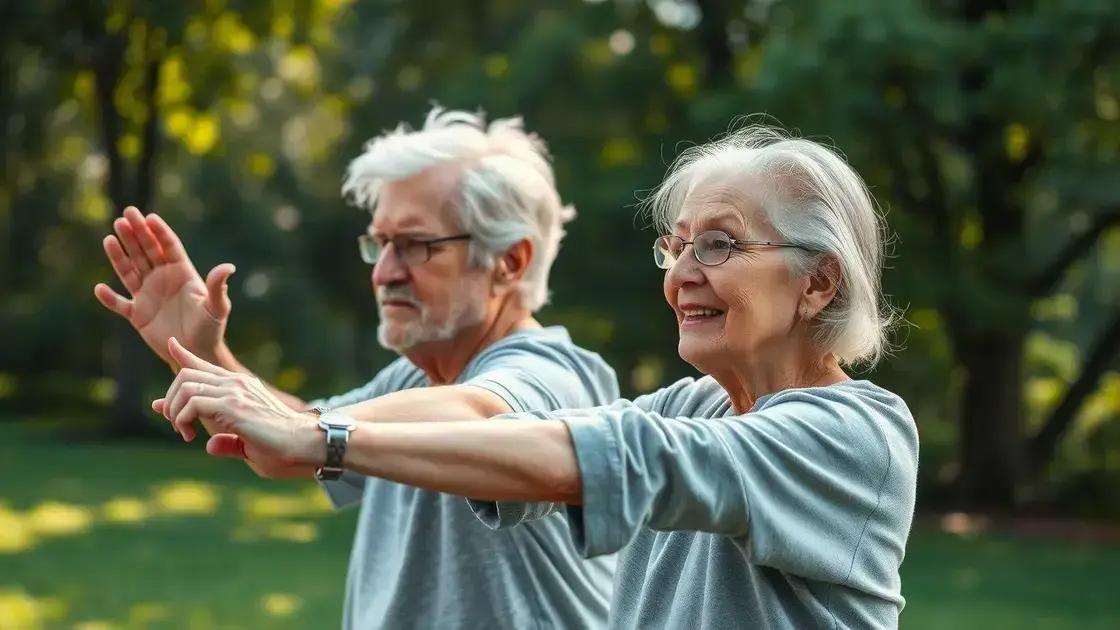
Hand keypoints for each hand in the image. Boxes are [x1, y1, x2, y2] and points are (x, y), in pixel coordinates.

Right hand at [94, 206, 235, 368]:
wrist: (198, 352)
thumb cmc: (211, 328)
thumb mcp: (217, 307)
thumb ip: (218, 286)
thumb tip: (229, 267)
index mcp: (182, 274)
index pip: (168, 247)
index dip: (159, 232)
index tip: (149, 217)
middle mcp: (163, 280)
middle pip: (146, 252)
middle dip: (136, 233)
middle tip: (125, 214)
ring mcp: (148, 296)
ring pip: (130, 270)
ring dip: (119, 255)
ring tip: (110, 238)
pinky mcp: (138, 315)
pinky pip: (120, 304)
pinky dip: (109, 298)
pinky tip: (100, 289)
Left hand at [154, 338, 321, 478]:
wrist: (305, 443)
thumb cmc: (283, 449)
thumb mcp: (248, 445)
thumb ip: (226, 442)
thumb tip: (207, 445)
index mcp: (242, 387)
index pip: (207, 365)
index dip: (185, 355)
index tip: (171, 346)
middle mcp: (237, 383)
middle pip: (187, 374)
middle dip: (170, 399)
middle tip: (177, 424)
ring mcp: (235, 392)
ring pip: (185, 385)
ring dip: (174, 410)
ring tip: (184, 432)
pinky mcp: (233, 406)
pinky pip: (192, 404)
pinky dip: (182, 419)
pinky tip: (190, 436)